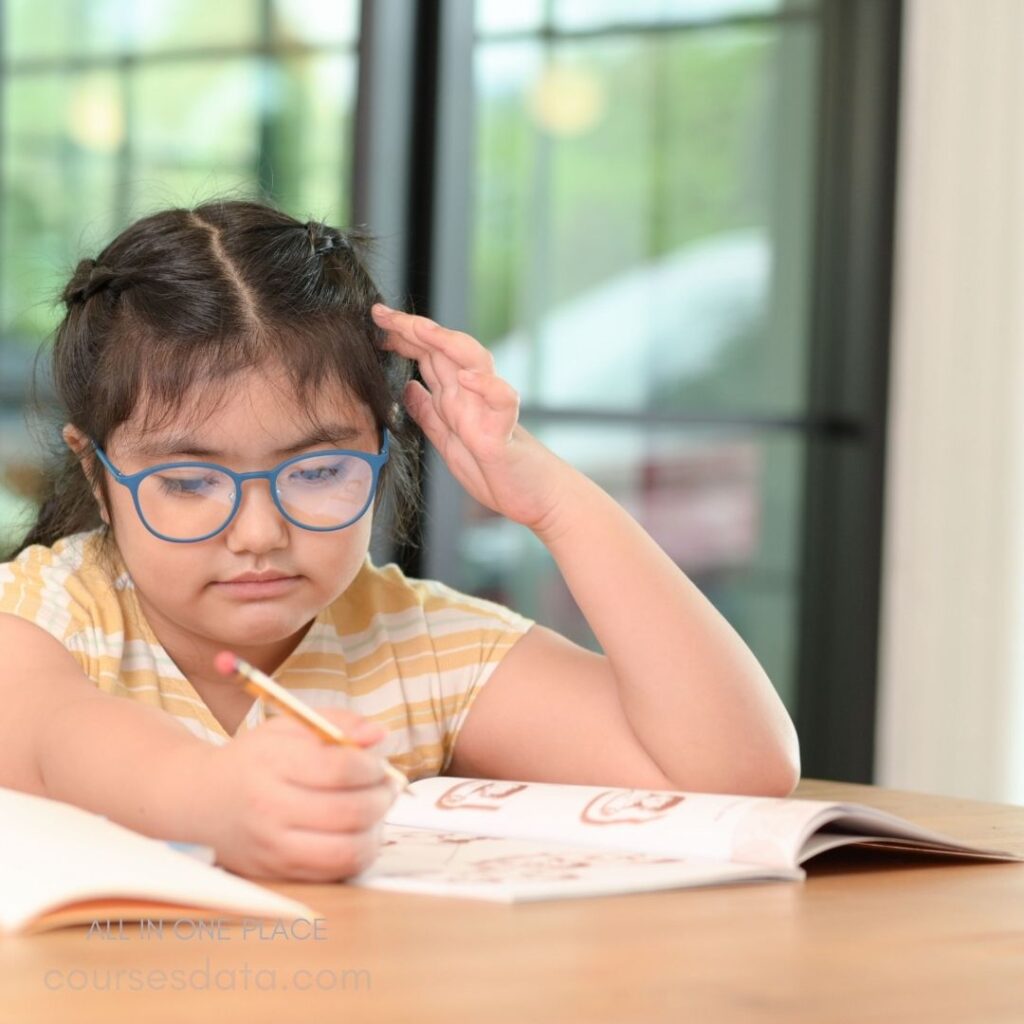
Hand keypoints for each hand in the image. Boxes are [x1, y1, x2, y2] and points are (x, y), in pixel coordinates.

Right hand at [197, 709, 397, 881]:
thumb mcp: (290, 726)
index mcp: (272, 763)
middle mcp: (270, 809)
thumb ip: (338, 722)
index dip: (371, 766)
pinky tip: (356, 831)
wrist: (202, 802)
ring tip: (374, 810)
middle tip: (386, 786)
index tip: (376, 762)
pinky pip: (336, 872)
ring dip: (376, 829)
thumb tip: (380, 735)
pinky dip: (358, 852)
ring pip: (349, 850)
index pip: (340, 769)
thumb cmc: (255, 760)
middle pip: (350, 811)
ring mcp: (273, 848)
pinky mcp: (279, 875)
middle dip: (382, 797)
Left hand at [372, 303, 569, 531]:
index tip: (375, 321)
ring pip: (475, 361)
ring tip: (421, 330)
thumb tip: (407, 387)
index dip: (402, 336)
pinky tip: (467, 378)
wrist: (533, 497)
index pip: (427, 355)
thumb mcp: (447, 441)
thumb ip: (429, 414)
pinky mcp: (505, 430)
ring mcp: (489, 408)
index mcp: (455, 397)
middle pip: (444, 349)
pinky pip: (502, 400)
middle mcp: (471, 395)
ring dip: (448, 343)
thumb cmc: (494, 471)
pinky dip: (486, 386)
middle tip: (381, 313)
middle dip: (413, 328)